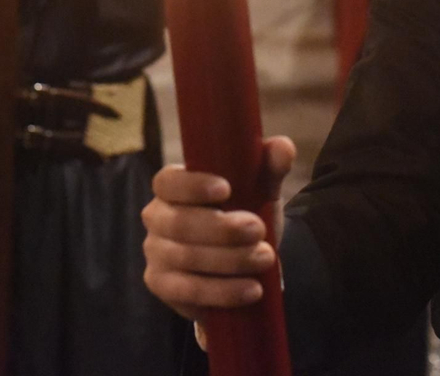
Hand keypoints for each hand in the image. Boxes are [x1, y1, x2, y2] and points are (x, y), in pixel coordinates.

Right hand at [142, 136, 296, 321]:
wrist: (243, 262)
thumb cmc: (244, 213)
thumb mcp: (260, 190)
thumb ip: (269, 167)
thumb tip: (284, 147)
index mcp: (173, 187)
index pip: (167, 181)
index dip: (192, 185)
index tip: (225, 189)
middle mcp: (157, 217)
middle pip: (178, 223)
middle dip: (221, 229)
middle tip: (258, 230)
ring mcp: (155, 253)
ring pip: (185, 258)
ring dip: (229, 261)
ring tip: (265, 258)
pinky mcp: (162, 285)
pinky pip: (186, 291)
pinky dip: (222, 292)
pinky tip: (251, 290)